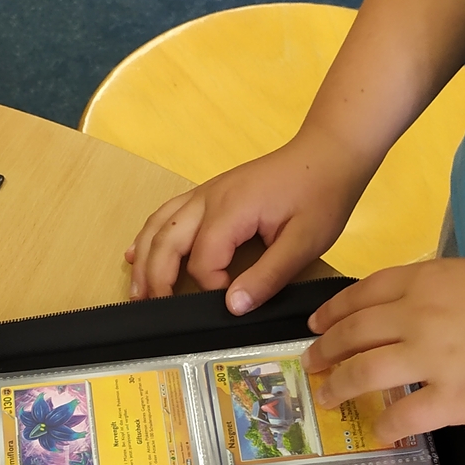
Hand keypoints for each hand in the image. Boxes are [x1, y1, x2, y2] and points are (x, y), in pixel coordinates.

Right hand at [126, 134, 364, 313]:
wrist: (327, 153)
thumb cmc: (321, 195)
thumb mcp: (304, 241)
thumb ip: (268, 276)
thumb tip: (233, 306)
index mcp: (231, 211)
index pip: (204, 261)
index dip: (212, 287)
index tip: (234, 300)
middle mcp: (208, 199)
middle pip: (166, 241)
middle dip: (156, 278)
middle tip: (154, 311)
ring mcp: (205, 193)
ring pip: (159, 225)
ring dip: (144, 259)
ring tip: (137, 291)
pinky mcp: (208, 193)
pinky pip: (167, 213)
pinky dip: (149, 236)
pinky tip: (137, 253)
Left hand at [301, 259, 464, 439]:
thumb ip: (443, 292)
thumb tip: (418, 314)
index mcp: (428, 279)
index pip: (363, 294)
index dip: (334, 312)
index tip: (316, 325)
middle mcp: (418, 315)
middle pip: (353, 334)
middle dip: (325, 351)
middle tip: (311, 365)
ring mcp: (431, 358)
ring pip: (363, 374)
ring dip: (338, 388)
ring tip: (325, 398)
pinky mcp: (452, 399)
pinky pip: (401, 417)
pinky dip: (383, 427)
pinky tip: (378, 434)